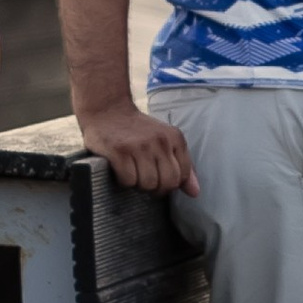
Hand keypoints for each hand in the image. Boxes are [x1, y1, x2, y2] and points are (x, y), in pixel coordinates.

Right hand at [78, 96, 196, 195]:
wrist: (108, 109)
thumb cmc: (137, 130)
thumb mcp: (165, 141)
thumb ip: (183, 165)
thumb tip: (195, 193)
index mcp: (174, 138)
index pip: (183, 175)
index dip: (170, 183)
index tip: (159, 178)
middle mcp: (159, 141)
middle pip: (167, 183)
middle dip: (157, 189)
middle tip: (146, 180)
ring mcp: (139, 146)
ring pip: (148, 184)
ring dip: (139, 185)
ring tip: (133, 174)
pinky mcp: (120, 151)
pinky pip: (128, 181)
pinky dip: (124, 181)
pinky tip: (121, 171)